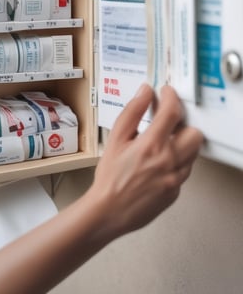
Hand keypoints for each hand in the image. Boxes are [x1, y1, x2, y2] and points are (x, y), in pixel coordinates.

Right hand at [89, 83, 202, 238]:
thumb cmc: (110, 178)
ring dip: (182, 143)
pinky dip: (176, 163)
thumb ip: (132, 112)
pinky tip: (160, 163)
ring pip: (193, 152)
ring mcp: (175, 178)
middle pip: (194, 132)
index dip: (171, 96)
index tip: (166, 93)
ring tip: (164, 143)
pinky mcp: (176, 191)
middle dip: (183, 123)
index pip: (172, 111)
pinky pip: (184, 171)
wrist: (109, 210)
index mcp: (152, 145)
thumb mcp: (115, 138)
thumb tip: (144, 93)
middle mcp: (168, 161)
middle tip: (169, 122)